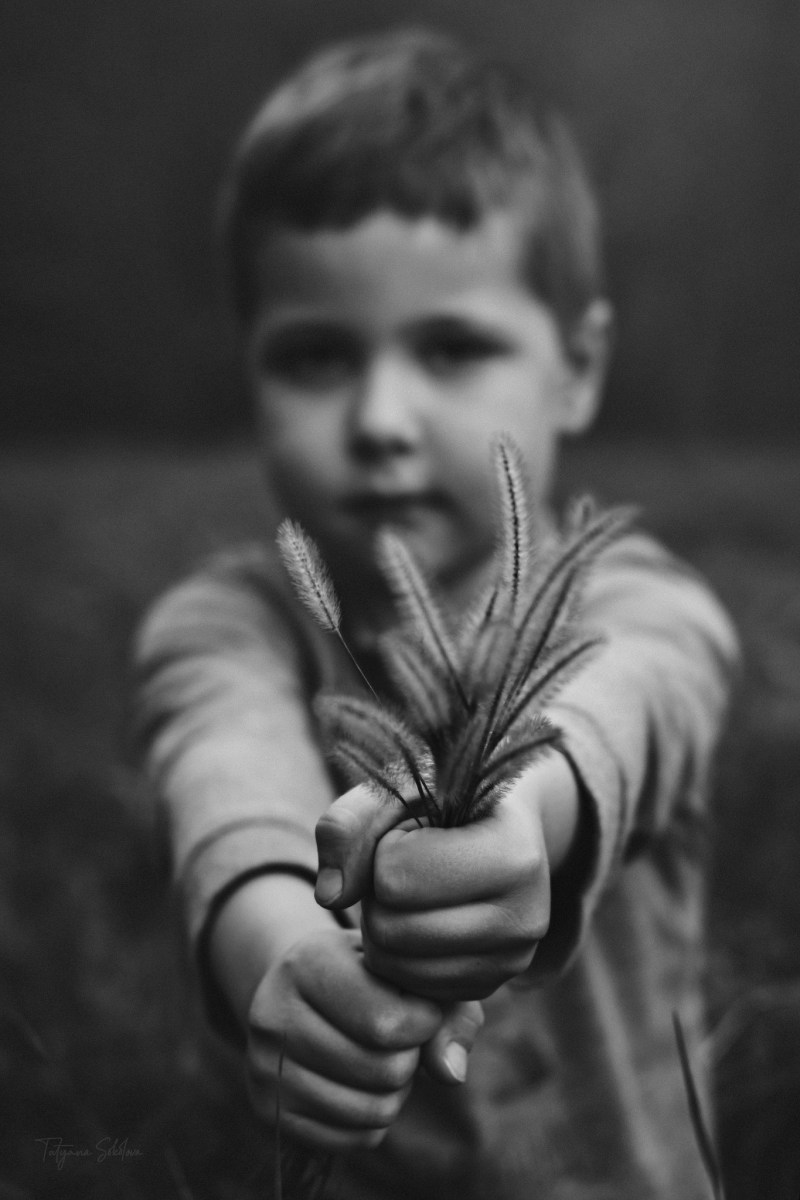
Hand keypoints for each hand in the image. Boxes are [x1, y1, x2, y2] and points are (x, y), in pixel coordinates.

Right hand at [245, 926, 443, 1151]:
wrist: (302, 988)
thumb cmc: (371, 975)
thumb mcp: (410, 971)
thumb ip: (447, 1011)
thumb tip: (451, 1074)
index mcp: (308, 962)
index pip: (386, 1022)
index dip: (425, 1022)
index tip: (423, 1007)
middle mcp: (273, 1014)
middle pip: (383, 1070)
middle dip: (411, 1058)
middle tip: (402, 1036)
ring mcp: (264, 1067)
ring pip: (372, 1111)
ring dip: (396, 1091)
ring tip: (383, 1057)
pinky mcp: (269, 1110)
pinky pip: (354, 1139)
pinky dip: (374, 1118)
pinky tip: (362, 1082)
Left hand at [361, 785, 550, 1001]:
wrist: (502, 828)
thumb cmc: (444, 803)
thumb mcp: (397, 792)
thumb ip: (349, 825)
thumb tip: (329, 895)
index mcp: (513, 855)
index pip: (397, 876)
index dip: (384, 850)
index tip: (410, 834)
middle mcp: (524, 916)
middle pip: (391, 928)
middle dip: (377, 894)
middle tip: (402, 866)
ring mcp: (512, 960)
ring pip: (395, 964)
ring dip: (382, 924)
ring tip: (409, 892)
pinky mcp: (489, 987)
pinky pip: (408, 988)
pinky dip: (397, 956)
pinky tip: (418, 920)